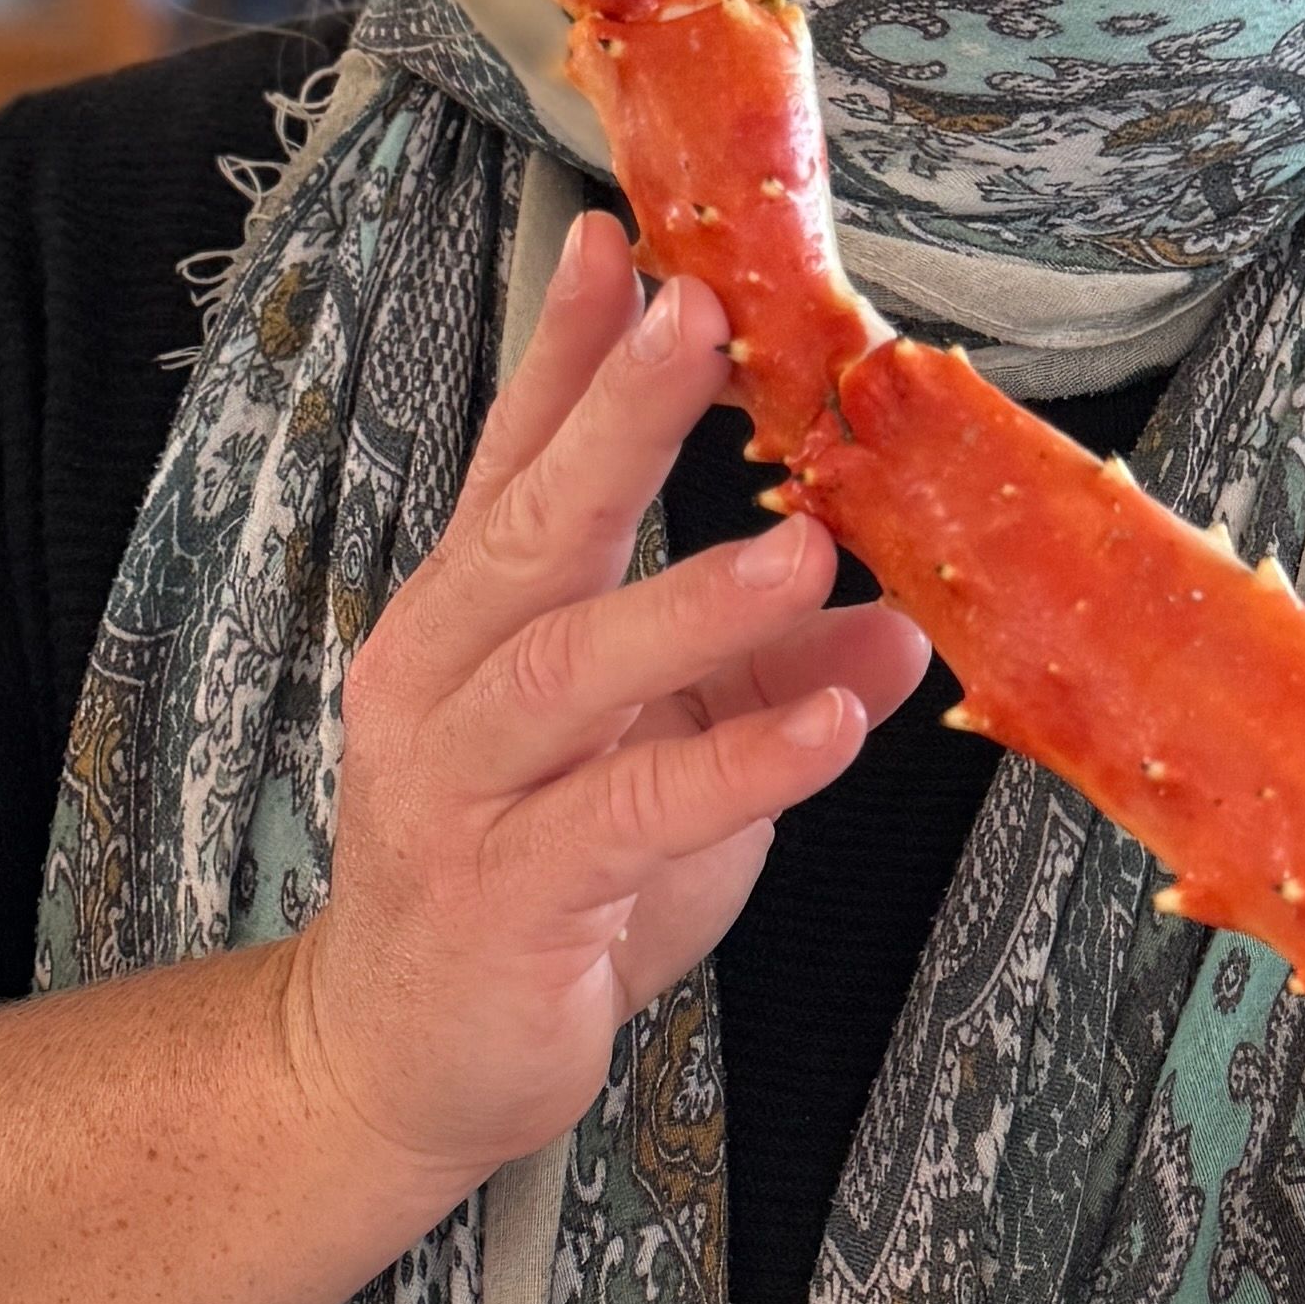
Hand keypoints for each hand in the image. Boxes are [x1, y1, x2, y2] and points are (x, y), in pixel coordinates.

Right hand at [286, 211, 926, 1220]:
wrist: (407, 1063)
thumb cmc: (535, 891)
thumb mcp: (670, 765)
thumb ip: (766, 687)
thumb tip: (897, 628)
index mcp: (466, 625)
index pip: (512, 463)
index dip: (561, 354)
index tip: (614, 240)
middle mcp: (438, 683)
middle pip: (527, 529)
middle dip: (614, 419)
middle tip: (696, 319)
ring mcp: (456, 789)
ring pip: (570, 670)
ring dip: (691, 606)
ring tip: (802, 554)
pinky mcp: (502, 896)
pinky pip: (623, 816)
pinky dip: (730, 768)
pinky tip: (826, 734)